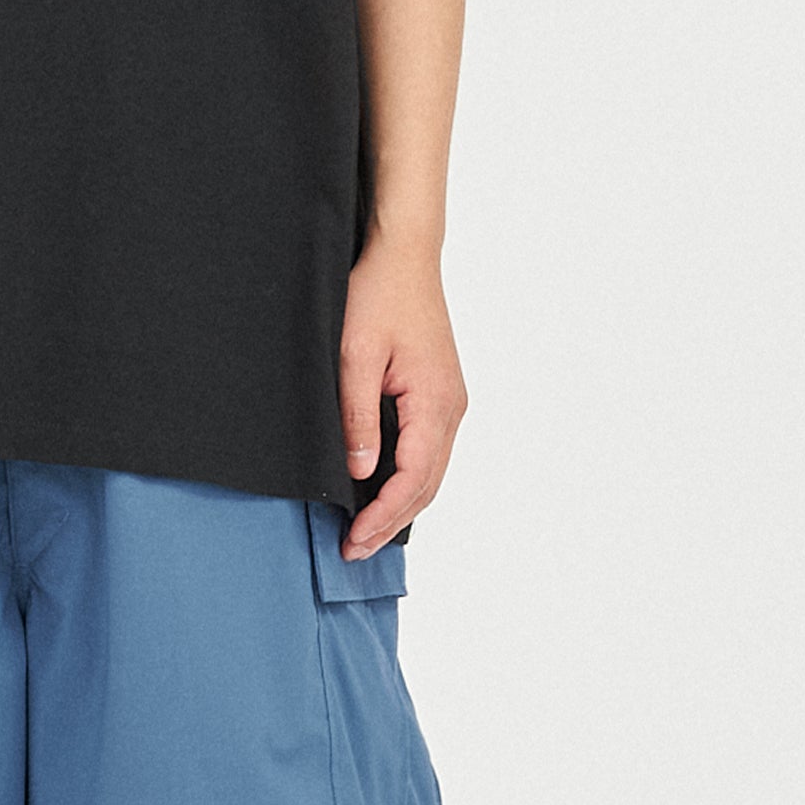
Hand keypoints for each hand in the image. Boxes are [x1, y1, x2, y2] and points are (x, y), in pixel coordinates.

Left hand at [339, 241, 466, 557]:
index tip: (353, 541)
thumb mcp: (354, 355)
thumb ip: (357, 416)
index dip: (382, 516)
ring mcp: (450, 400)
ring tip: (366, 531)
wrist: (404, 254)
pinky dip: (409, 478)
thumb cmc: (377, 295)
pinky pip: (429, 449)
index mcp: (434, 402)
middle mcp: (451, 407)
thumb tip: (361, 473)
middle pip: (427, 484)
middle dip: (391, 521)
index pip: (412, 479)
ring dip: (401, 503)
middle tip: (354, 550)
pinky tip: (384, 488)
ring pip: (431, 470)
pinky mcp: (441, 392)